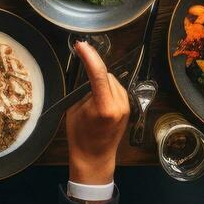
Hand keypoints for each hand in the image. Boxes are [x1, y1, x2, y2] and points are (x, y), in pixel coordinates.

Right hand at [65, 41, 129, 186]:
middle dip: (93, 69)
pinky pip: (116, 88)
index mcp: (104, 107)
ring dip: (101, 79)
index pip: (98, 73)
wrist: (95, 158)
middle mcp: (119, 104)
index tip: (80, 45)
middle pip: (106, 74)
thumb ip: (83, 89)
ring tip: (89, 92)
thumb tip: (86, 70)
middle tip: (80, 70)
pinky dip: (107, 86)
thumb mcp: (75, 110)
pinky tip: (98, 96)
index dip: (89, 56)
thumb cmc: (80, 136)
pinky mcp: (128, 107)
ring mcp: (126, 106)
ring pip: (112, 79)